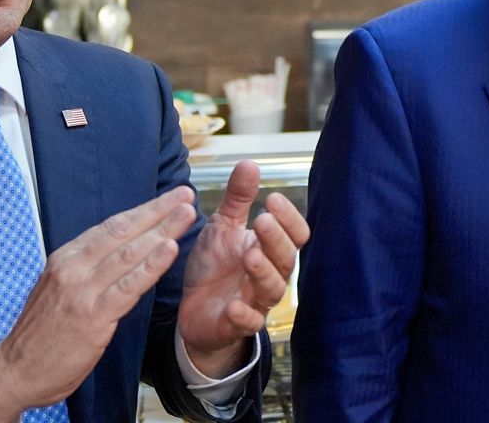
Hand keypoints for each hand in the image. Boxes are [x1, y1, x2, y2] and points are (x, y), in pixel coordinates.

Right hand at [0, 186, 198, 421]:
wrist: (14, 372)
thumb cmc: (41, 335)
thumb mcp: (59, 289)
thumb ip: (87, 269)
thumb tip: (119, 252)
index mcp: (66, 258)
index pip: (111, 226)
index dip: (144, 210)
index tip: (169, 199)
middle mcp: (73, 268)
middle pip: (122, 231)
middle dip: (158, 211)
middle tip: (185, 196)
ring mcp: (81, 291)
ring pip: (129, 253)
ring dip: (162, 230)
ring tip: (187, 214)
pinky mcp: (92, 316)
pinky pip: (128, 286)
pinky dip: (151, 266)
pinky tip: (169, 249)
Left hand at [177, 160, 309, 376]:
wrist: (194, 310)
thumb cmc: (215, 266)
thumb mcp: (222, 227)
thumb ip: (238, 199)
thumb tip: (250, 163)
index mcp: (269, 249)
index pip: (294, 234)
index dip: (288, 218)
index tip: (272, 199)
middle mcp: (269, 274)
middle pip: (286, 259)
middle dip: (275, 240)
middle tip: (261, 221)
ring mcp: (255, 301)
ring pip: (272, 289)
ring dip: (263, 272)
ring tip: (250, 257)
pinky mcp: (237, 325)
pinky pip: (249, 323)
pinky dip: (243, 316)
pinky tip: (233, 306)